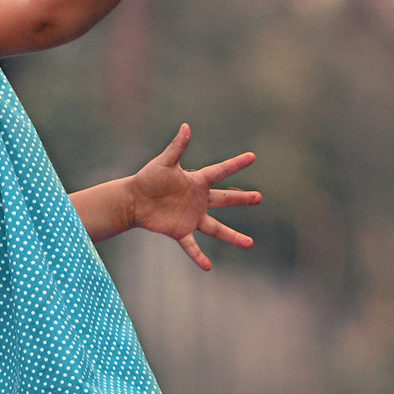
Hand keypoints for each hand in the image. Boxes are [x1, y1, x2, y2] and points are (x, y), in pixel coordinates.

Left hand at [125, 124, 260, 270]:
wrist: (133, 200)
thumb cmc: (148, 179)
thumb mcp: (163, 162)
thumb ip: (176, 147)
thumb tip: (186, 127)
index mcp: (197, 182)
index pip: (220, 171)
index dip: (235, 164)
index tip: (252, 156)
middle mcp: (199, 201)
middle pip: (225, 200)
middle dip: (242, 199)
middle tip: (259, 197)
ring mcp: (192, 218)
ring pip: (216, 229)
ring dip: (233, 236)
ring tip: (250, 244)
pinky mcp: (180, 231)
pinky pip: (192, 246)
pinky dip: (199, 256)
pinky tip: (208, 266)